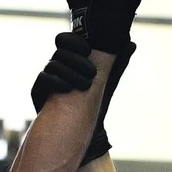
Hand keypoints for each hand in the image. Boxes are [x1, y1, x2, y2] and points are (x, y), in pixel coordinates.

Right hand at [28, 28, 119, 166]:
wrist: (83, 130)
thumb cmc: (95, 102)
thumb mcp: (108, 82)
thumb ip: (117, 64)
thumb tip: (132, 44)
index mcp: (69, 59)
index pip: (65, 40)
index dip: (73, 41)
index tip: (88, 49)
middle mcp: (55, 66)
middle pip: (60, 52)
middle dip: (77, 60)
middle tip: (92, 73)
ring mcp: (46, 78)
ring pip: (52, 65)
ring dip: (69, 73)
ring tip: (86, 85)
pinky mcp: (38, 91)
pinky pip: (43, 80)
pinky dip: (55, 82)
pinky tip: (67, 89)